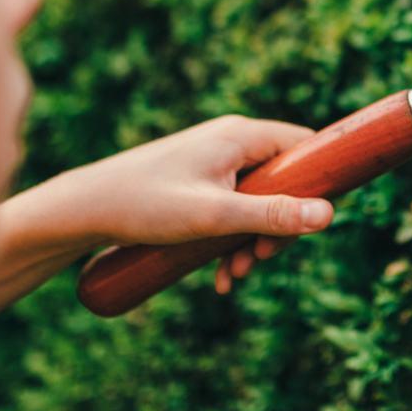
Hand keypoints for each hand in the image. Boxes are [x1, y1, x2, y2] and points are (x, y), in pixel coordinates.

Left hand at [48, 115, 333, 293]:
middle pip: (282, 181)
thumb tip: (329, 216)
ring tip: (231, 274)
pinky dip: (229, 240)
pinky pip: (229, 208)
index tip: (312, 224)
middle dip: (276, 228)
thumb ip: (271, 216)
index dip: (318, 183)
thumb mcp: (213, 216)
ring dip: (251, 240)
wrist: (82, 208)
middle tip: (258, 260)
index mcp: (241, 136)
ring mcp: (211, 161)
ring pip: (254, 201)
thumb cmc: (145, 204)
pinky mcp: (194, 182)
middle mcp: (230, 141)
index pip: (304, 146)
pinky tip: (218, 274)